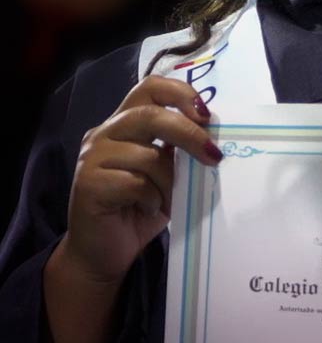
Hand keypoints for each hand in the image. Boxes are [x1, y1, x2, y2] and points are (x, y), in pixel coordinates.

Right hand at [60, 76, 221, 282]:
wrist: (101, 255)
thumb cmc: (141, 208)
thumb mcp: (167, 173)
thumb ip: (179, 149)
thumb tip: (213, 134)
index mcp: (125, 122)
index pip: (151, 87)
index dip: (181, 94)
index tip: (207, 116)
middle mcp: (104, 132)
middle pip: (150, 114)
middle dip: (188, 133)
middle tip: (212, 156)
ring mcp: (92, 157)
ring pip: (147, 155)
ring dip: (169, 181)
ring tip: (169, 199)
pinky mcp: (87, 183)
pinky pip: (135, 183)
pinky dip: (152, 199)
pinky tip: (148, 209)